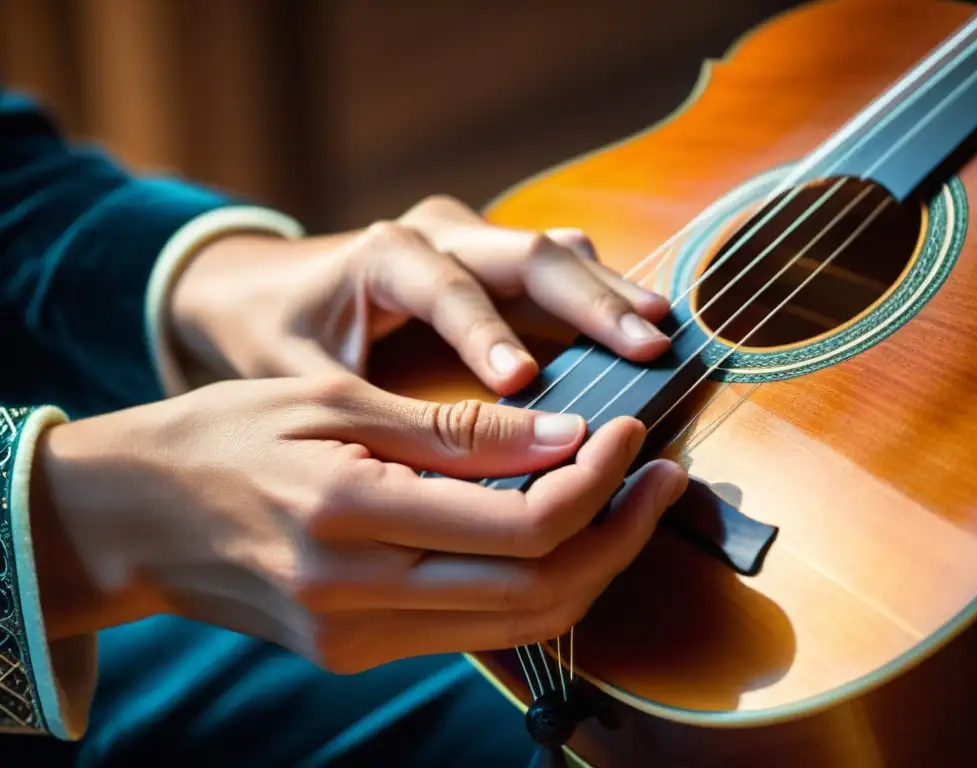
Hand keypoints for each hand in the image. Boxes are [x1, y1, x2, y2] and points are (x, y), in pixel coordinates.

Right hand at [32, 374, 687, 670]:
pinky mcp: (354, 655)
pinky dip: (529, 586)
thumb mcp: (331, 401)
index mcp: (349, 516)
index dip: (598, 481)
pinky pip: (472, 630)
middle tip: (662, 475)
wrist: (131, 518)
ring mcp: (356, 640)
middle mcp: (357, 598)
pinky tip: (552, 536)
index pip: (523, 524)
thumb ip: (451, 430)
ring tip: (625, 502)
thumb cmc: (223, 436)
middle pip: (540, 592)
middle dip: (619, 534)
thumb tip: (561, 438)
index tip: (630, 433)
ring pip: (518, 625)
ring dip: (588, 566)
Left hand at [170, 195, 671, 394]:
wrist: (258, 288)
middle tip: (648, 346)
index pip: (448, 290)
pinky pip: (556, 271)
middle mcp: (439, 232)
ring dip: (610, 296)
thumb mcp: (303, 380)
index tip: (523, 385)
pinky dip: (598, 300)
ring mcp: (472, 240)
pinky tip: (638, 331)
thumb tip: (446, 478)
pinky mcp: (492, 262)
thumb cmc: (277, 335)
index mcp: (386, 254)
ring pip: (556, 253)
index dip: (487, 335)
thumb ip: (372, 418)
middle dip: (590, 303)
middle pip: (528, 255)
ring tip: (661, 335)